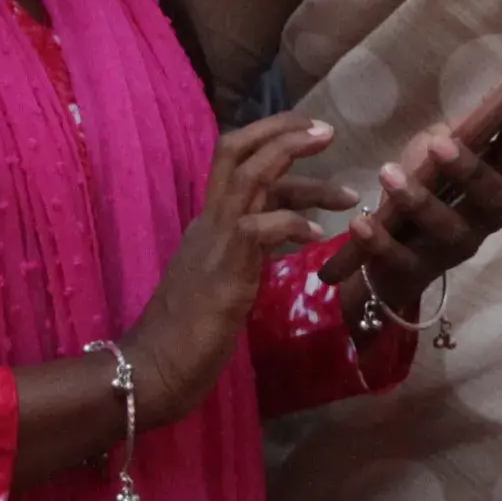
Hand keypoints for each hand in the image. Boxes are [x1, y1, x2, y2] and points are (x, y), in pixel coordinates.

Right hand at [125, 113, 353, 422]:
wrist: (154, 369)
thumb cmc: (188, 333)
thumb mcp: (225, 277)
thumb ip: (248, 249)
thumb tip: (279, 233)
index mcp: (209, 222)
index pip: (236, 162)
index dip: (272, 141)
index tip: (312, 136)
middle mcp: (209, 222)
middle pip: (236, 151)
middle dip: (283, 133)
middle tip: (329, 131)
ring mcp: (214, 243)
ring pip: (249, 178)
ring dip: (298, 171)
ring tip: (347, 191)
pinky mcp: (224, 272)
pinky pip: (259, 228)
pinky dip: (293, 224)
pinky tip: (320, 237)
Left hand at [319, 75, 501, 307]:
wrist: (396, 261)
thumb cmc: (427, 192)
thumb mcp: (439, 155)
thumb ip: (457, 132)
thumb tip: (489, 95)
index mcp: (497, 183)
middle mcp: (486, 217)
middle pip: (490, 195)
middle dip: (468, 169)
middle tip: (441, 145)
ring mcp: (454, 247)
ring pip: (445, 227)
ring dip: (418, 200)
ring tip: (388, 174)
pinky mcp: (418, 271)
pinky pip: (400, 257)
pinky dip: (380, 241)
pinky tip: (362, 222)